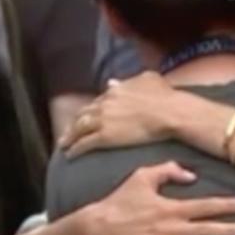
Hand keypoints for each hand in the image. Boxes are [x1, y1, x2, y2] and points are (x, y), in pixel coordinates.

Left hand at [61, 72, 183, 156]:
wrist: (170, 113)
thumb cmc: (165, 96)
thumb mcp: (148, 79)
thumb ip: (129, 80)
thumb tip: (112, 82)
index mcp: (115, 91)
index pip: (98, 101)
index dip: (92, 110)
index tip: (89, 116)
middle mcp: (104, 104)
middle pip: (84, 114)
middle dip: (74, 122)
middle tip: (69, 130)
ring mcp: (103, 120)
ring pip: (79, 128)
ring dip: (69, 136)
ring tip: (64, 144)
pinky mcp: (104, 137)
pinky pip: (84, 144)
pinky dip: (75, 149)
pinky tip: (70, 155)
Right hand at [82, 161, 234, 234]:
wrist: (95, 228)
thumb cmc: (120, 201)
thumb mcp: (142, 177)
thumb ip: (168, 171)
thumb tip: (192, 175)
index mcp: (171, 208)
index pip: (207, 206)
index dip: (228, 206)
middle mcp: (171, 229)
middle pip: (207, 230)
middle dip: (231, 231)